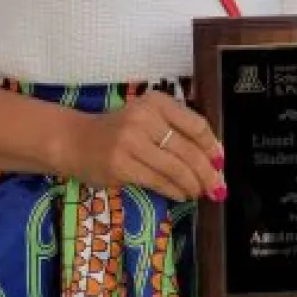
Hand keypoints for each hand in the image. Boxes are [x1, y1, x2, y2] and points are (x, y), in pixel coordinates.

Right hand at [57, 90, 224, 201]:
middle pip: (188, 150)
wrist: (76, 140)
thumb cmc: (119, 129)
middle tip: (216, 186)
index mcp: (157, 102)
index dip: (212, 146)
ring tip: (199, 192)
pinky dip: (174, 190)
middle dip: (207, 172)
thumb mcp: (148, 118)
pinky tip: (181, 194)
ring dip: (192, 184)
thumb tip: (214, 157)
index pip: (196, 125)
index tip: (220, 161)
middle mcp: (145, 118)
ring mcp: (131, 142)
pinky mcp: (121, 166)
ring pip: (175, 168)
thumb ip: (177, 130)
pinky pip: (157, 181)